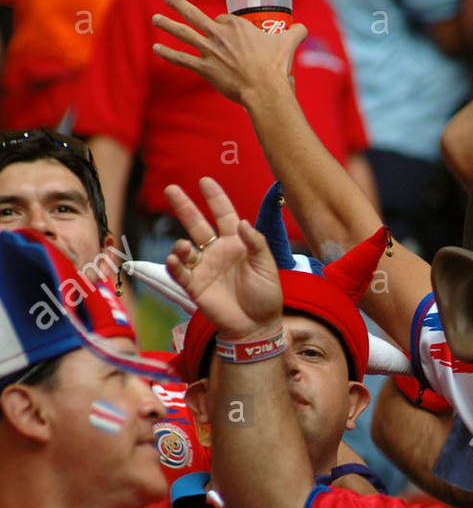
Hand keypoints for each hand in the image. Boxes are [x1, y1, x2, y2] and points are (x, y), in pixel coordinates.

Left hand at [152, 0, 306, 105]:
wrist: (265, 90)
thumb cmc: (276, 67)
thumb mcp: (288, 44)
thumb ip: (295, 33)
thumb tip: (303, 27)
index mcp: (236, 25)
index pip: (224, 19)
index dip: (223, 23)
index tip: (224, 30)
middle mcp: (219, 34)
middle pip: (194, 15)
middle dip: (178, 5)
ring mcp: (209, 51)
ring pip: (183, 33)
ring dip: (167, 24)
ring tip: (156, 18)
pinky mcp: (204, 68)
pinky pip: (182, 59)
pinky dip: (168, 53)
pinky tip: (156, 47)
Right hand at [163, 177, 281, 337]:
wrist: (258, 326)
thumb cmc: (266, 296)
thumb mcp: (267, 267)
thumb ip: (255, 244)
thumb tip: (241, 221)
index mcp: (237, 244)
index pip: (224, 215)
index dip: (215, 198)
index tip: (205, 181)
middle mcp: (218, 252)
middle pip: (197, 224)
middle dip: (184, 207)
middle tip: (171, 189)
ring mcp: (204, 268)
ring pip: (185, 248)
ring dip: (180, 244)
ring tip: (183, 246)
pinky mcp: (195, 286)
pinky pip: (180, 272)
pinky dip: (174, 264)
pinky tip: (175, 259)